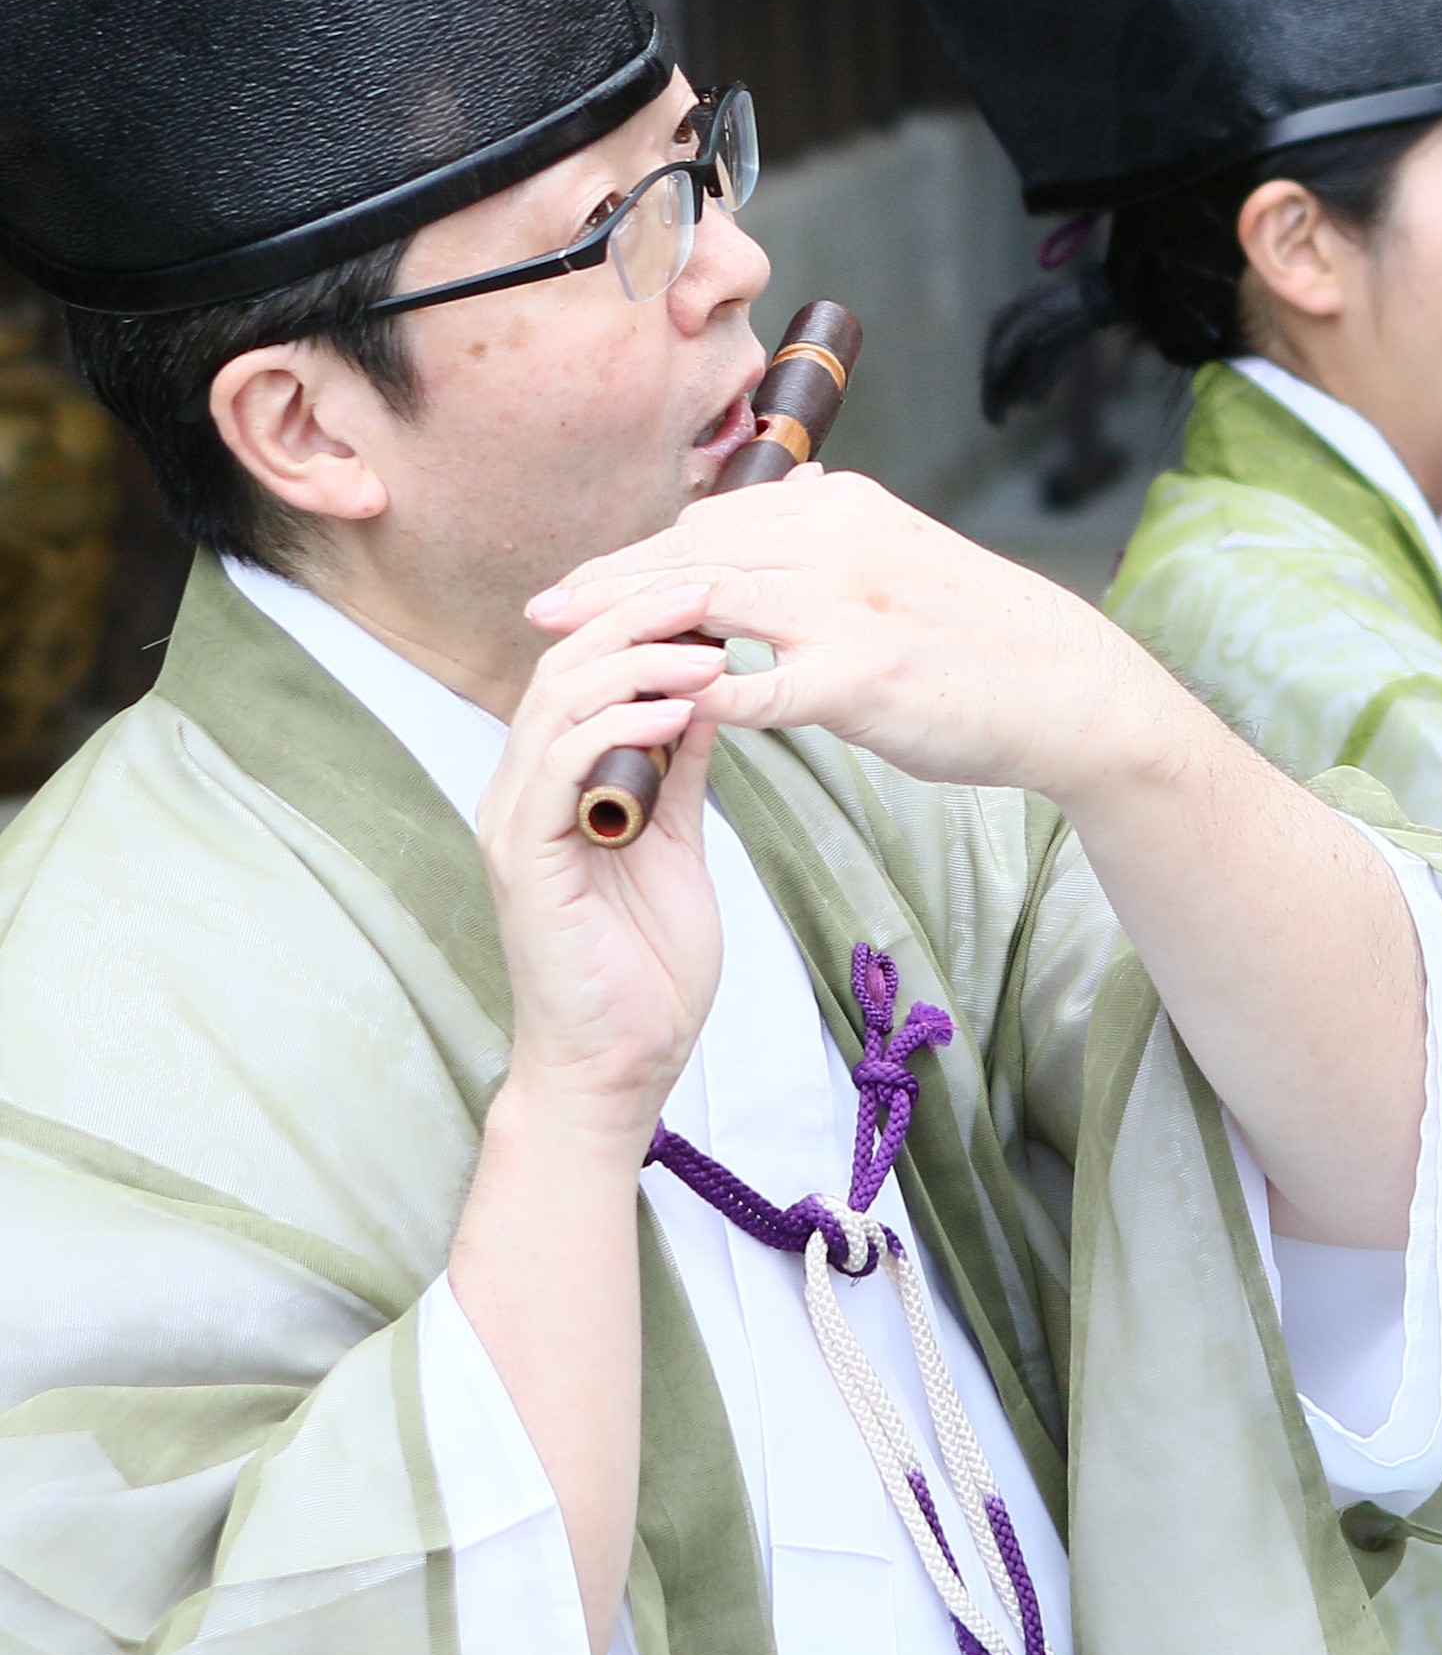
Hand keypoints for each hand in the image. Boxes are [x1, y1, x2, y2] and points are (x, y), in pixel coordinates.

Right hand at [474, 579, 730, 1161]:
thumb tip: (711, 688)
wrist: (622, 1066)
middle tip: (707, 592)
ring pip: (556, 703)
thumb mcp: (680, 840)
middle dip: (637, 617)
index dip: (641, 619)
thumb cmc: (647, 963)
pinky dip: (614, 729)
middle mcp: (524, 787)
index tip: (711, 588)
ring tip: (704, 652)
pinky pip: (557, 769)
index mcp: (558, 778)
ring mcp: (516, 822)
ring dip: (635, 664)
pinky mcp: (524, 860)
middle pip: (565, 665)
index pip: (585, 666)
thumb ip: (682, 767)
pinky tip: (674, 715)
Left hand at [525, 465, 1171, 807]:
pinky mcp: (863, 674)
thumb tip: (779, 512)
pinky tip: (652, 712)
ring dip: (630, 631)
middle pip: (693, 554)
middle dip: (609, 583)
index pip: (712, 521)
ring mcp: (850, 606)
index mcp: (844, 509)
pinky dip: (701, 696)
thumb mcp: (901, 557)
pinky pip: (760, 685)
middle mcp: (839, 541)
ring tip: (568, 658)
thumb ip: (831, 540)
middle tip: (540, 611)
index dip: (636, 552)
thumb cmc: (978, 634)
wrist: (1065, 686)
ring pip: (710, 605)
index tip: (580, 581)